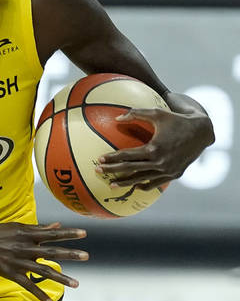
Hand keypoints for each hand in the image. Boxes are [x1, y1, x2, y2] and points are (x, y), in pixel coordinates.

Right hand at [0, 222, 87, 300]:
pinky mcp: (10, 273)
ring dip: (61, 278)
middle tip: (86, 256)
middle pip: (52, 252)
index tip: (84, 234)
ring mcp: (18, 262)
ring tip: (76, 283)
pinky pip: (27, 285)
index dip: (68, 234)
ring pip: (43, 271)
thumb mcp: (16, 227)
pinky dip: (38, 293)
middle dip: (70, 254)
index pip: (52, 234)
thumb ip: (38, 228)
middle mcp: (24, 247)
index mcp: (27, 234)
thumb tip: (57, 226)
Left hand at [97, 106, 211, 190]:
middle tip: (98, 172)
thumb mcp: (157, 113)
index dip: (112, 158)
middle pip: (130, 169)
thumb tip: (117, 118)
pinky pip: (155, 183)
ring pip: (141, 180)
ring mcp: (166, 171)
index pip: (127, 156)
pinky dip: (143, 185)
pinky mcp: (173, 175)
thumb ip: (136, 113)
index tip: (99, 159)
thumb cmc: (177, 120)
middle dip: (112, 171)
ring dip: (125, 183)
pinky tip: (134, 186)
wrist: (202, 132)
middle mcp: (159, 163)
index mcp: (153, 149)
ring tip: (111, 185)